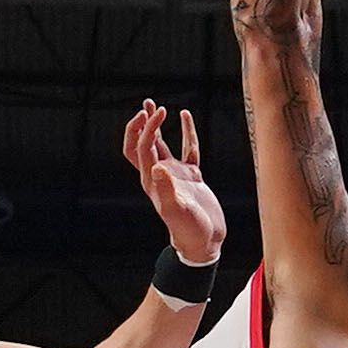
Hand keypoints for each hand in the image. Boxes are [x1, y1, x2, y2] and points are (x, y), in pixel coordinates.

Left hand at [121, 104, 222, 266]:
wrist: (205, 242)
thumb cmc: (190, 230)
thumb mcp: (178, 210)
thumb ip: (167, 189)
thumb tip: (158, 167)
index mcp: (152, 181)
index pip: (143, 147)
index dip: (147, 128)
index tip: (159, 113)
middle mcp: (160, 175)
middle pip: (142, 144)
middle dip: (142, 125)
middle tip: (147, 105)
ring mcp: (175, 175)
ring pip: (161, 144)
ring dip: (156, 125)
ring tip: (155, 105)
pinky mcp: (191, 176)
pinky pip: (187, 149)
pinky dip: (186, 132)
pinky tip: (186, 116)